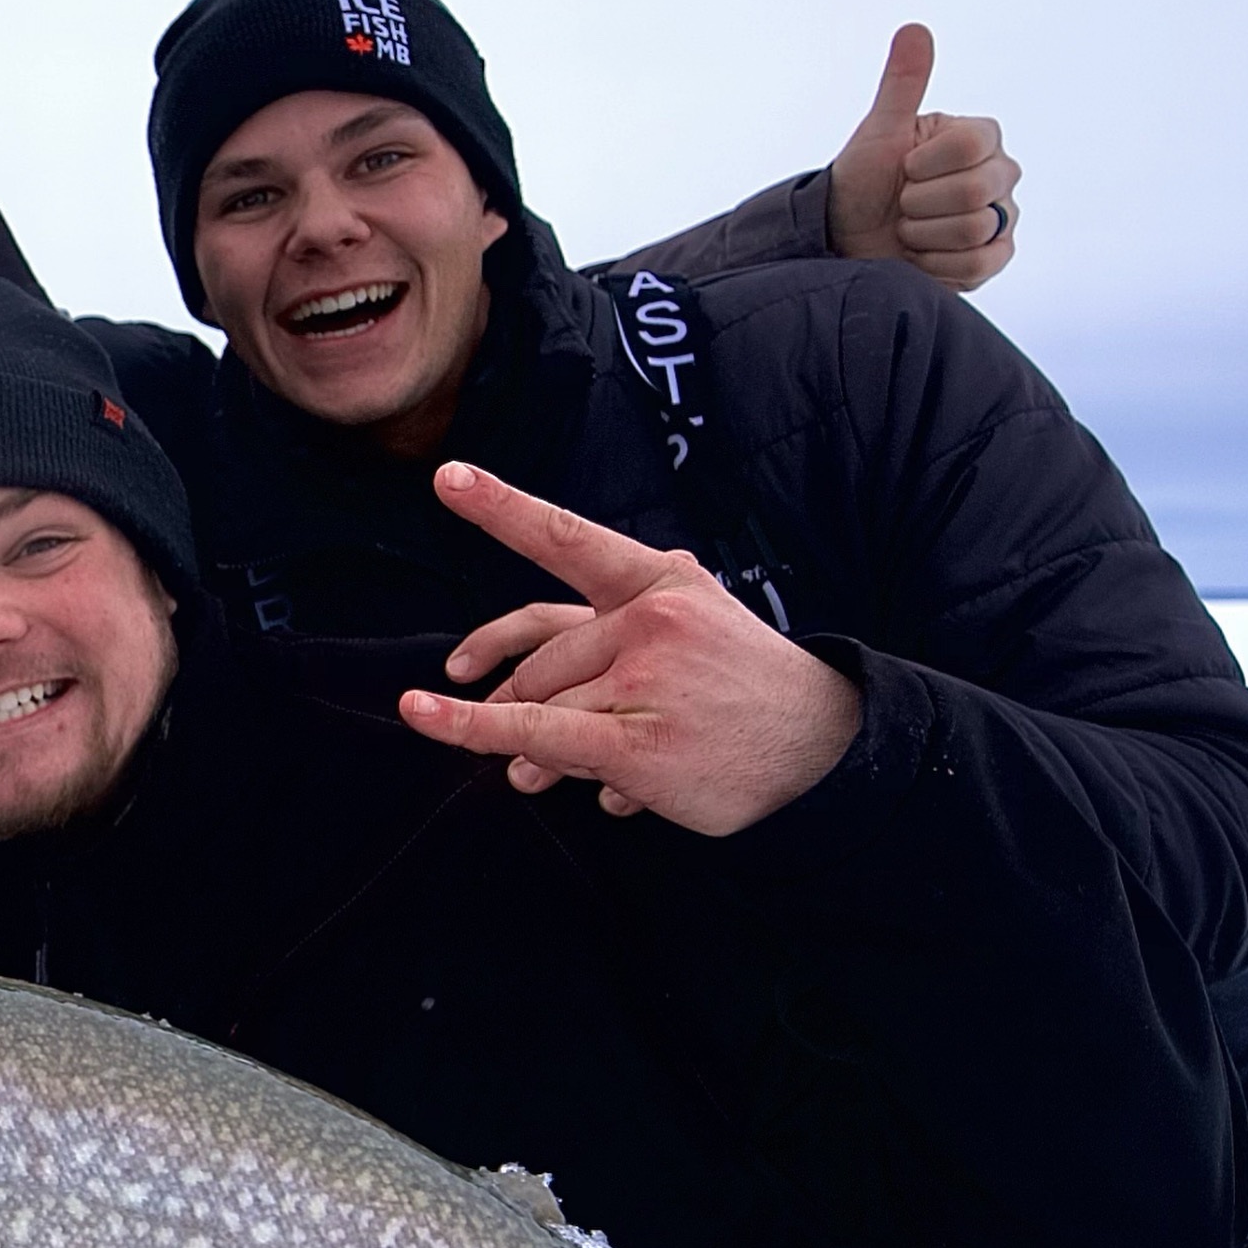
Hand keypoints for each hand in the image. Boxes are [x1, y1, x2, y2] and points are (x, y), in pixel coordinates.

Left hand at [398, 463, 861, 834]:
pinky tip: (424, 716)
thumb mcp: (691, 629)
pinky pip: (530, 733)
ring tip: (554, 770)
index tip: (447, 477)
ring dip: (537, 749)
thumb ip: (605, 646)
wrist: (824, 746)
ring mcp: (644, 681)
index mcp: (660, 582)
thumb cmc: (742, 690)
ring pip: (541, 708)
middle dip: (519, 699)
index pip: (567, 541)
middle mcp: (651, 621)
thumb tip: (512, 713)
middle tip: (517, 731)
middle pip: (543, 659)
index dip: (502, 508)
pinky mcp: (635, 743)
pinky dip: (469, 727)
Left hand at [825, 24, 1019, 289]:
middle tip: (901, 203)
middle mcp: (1000, 174)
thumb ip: (901, 84)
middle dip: (919, 202)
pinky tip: (920, 255)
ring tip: (908, 228)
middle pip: (976, 190)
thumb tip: (914, 29)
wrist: (846, 239)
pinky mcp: (995, 257)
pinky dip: (936, 263)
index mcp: (979, 137)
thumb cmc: (863, 182)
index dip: (924, 164)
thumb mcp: (879, 132)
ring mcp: (1001, 217)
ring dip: (923, 234)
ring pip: (975, 229)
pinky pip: (978, 263)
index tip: (904, 168)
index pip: (971, 145)